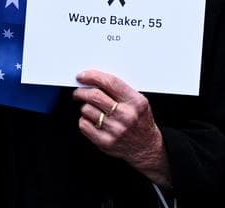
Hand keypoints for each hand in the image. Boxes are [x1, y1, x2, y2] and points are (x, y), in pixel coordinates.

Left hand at [75, 70, 170, 186]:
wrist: (146, 147)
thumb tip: (94, 80)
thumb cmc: (140, 121)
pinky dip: (84, 120)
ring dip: (85, 107)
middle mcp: (126, 116)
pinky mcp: (105, 142)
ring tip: (91, 109)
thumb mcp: (139, 101)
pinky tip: (92, 120)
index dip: (93, 76)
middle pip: (95, 96)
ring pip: (87, 109)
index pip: (110, 82)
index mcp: (136, 102)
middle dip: (81, 91)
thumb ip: (120, 90)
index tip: (82, 76)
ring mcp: (115, 130)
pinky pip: (84, 125)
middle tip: (78, 92)